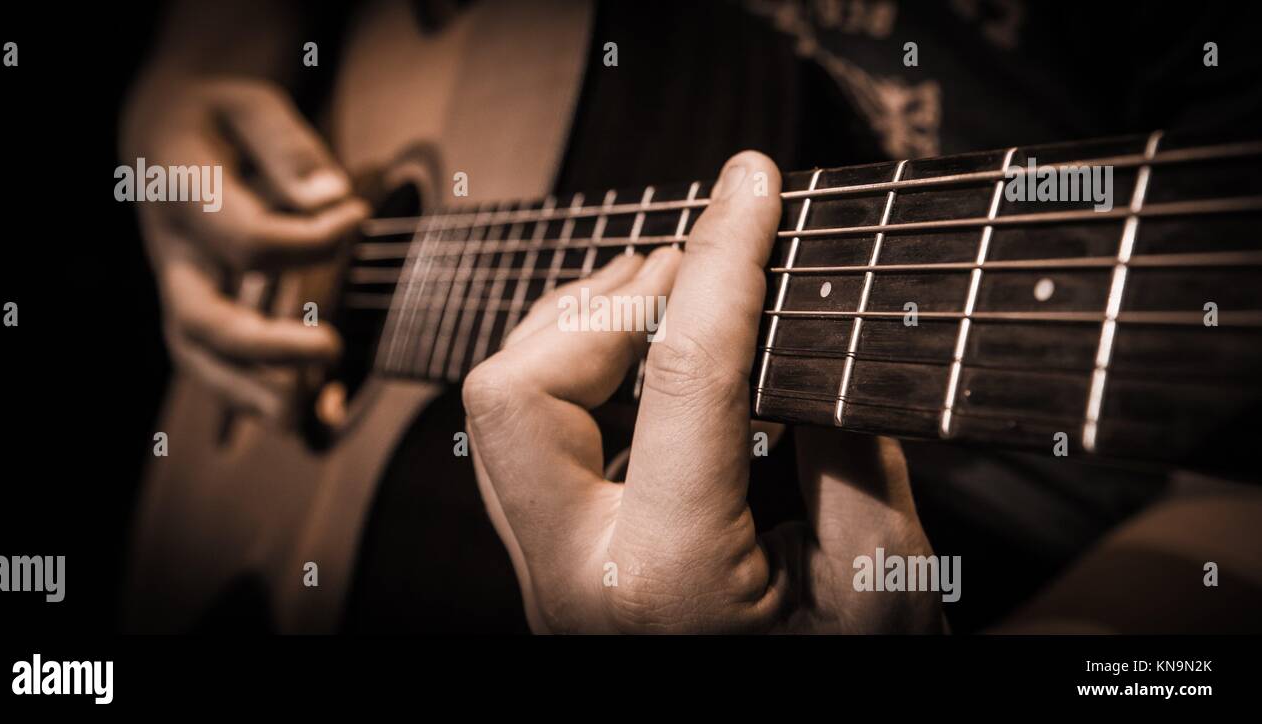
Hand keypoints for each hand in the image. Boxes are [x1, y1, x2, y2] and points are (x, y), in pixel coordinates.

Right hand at [123, 77, 368, 418]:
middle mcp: (176, 254)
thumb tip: (332, 200)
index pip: (249, 240)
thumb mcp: (251, 106)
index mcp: (182, 196)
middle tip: (330, 348)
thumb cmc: (222, 118)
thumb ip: (288, 150)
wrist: (169, 133)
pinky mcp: (199, 311)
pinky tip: (309, 418)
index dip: (311, 240)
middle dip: (264, 347)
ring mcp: (183, 289)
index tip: (358, 216)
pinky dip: (255, 399)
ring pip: (201, 357)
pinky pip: (216, 364)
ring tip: (304, 418)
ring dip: (251, 395)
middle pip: (202, 319)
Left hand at [463, 151, 945, 633]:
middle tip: (696, 264)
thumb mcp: (880, 597)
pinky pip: (518, 436)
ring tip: (669, 296)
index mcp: (664, 584)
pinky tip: (641, 360)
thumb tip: (803, 347)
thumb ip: (852, 467)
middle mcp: (573, 576)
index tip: (752, 186)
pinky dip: (573, 369)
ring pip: (498, 407)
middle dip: (605, 300)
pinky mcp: (545, 559)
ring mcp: (544, 571)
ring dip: (578, 326)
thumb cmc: (833, 689)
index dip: (725, 262)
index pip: (683, 380)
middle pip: (516, 389)